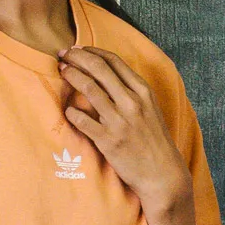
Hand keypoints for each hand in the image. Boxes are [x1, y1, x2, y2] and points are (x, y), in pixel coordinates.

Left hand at [60, 44, 197, 224]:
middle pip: (98, 69)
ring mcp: (120, 121)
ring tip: (61, 71)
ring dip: (71, 76)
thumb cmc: (154, 142)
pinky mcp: (109, 141)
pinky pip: (82, 120)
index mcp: (143, 92)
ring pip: (89, 89)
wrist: (163, 175)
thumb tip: (106, 75)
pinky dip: (71, 112)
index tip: (77, 49)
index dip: (91, 51)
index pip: (113, 61)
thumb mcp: (150, 110)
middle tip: (62, 55)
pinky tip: (67, 110)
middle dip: (76, 57)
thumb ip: (131, 92)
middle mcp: (132, 103)